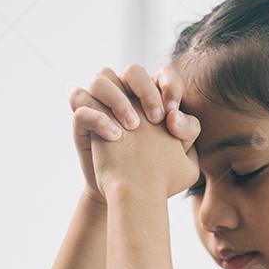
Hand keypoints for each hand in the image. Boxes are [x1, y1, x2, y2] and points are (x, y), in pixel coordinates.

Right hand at [69, 63, 197, 207]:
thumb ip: (189, 131)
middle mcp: (126, 96)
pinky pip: (80, 101)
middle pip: (133, 71)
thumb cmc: (156, 173)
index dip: (170, 84)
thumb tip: (175, 117)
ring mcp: (102, 106)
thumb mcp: (183, 157)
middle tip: (156, 119)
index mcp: (153, 98)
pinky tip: (114, 136)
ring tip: (132, 127)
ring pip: (101, 80)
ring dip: (118, 100)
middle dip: (146, 91)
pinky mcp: (83, 121)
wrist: (128, 197)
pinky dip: (97, 116)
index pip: (163, 74)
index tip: (173, 111)